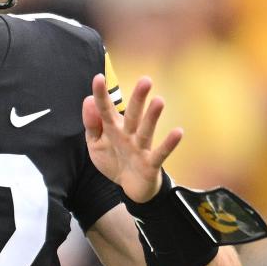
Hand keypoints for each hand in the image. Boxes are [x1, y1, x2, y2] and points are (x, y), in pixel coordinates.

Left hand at [82, 74, 182, 202]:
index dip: (101, 96)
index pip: (106, 110)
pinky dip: (169, 144)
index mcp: (113, 129)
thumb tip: (88, 100)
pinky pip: (160, 153)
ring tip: (159, 100)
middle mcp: (129, 135)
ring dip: (152, 117)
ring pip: (146, 131)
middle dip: (138, 99)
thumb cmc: (114, 160)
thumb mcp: (96, 144)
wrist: (130, 186)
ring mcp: (141, 148)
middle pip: (133, 115)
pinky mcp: (151, 163)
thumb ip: (91, 124)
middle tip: (146, 80)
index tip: (98, 78)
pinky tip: (178, 132)